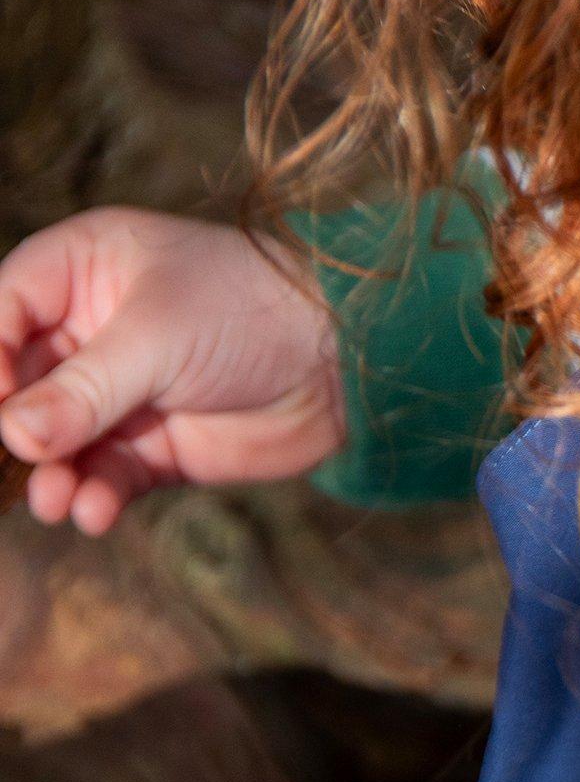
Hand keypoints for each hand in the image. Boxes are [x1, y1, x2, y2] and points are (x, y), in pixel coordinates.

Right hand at [0, 208, 345, 533]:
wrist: (344, 362)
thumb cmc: (251, 313)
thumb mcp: (157, 339)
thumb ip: (84, 390)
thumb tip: (14, 434)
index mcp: (83, 268)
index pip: (3, 309)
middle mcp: (92, 328)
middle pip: (21, 383)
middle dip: (15, 430)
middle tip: (15, 465)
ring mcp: (122, 390)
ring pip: (59, 439)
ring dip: (51, 473)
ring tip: (55, 500)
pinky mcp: (155, 445)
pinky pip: (106, 474)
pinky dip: (95, 496)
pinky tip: (93, 514)